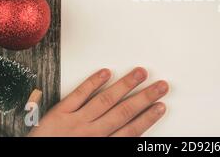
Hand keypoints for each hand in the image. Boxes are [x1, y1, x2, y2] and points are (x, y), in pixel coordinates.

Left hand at [28, 68, 168, 136]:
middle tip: (160, 86)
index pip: (131, 130)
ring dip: (125, 85)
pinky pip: (78, 94)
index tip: (160, 106)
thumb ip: (111, 145)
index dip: (148, 117)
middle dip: (145, 97)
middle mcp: (91, 133)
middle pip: (124, 112)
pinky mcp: (59, 113)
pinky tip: (106, 72)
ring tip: (140, 73)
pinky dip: (92, 82)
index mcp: (100, 146)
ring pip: (106, 100)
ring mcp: (75, 121)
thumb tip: (130, 138)